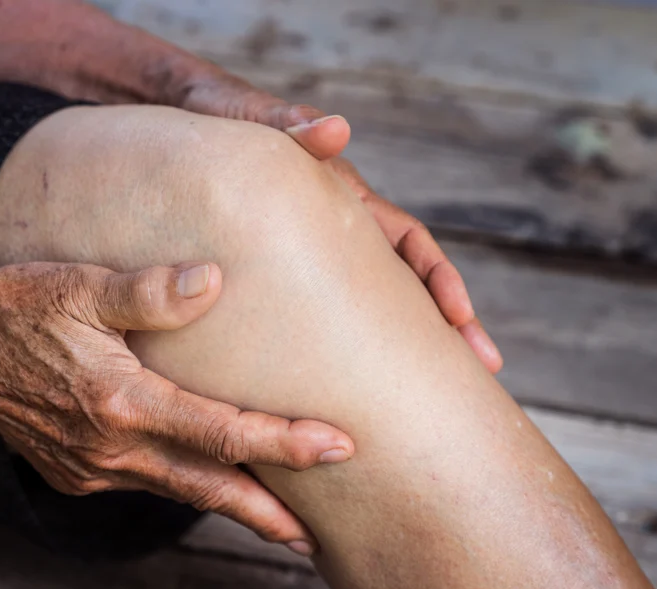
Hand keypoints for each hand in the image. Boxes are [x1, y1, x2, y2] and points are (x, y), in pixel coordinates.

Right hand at [0, 260, 353, 554]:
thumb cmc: (18, 312)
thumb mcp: (78, 287)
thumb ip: (147, 291)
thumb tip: (214, 281)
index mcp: (123, 403)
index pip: (222, 431)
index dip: (284, 442)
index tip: (338, 447)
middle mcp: (115, 448)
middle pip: (210, 488)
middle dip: (269, 514)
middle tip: (318, 539)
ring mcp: (98, 468)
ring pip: (182, 491)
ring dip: (233, 507)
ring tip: (281, 524)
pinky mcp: (83, 473)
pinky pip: (151, 483)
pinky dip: (190, 486)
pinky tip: (212, 480)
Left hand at [165, 70, 501, 372]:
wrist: (173, 126)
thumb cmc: (219, 122)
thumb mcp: (248, 122)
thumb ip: (287, 126)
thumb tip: (337, 128)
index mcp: (343, 204)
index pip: (408, 244)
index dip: (439, 280)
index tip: (461, 319)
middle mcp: (335, 239)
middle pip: (402, 287)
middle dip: (446, 327)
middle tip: (483, 371)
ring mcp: (309, 265)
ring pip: (366, 313)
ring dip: (402, 351)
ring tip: (426, 399)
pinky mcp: (275, 285)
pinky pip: (313, 325)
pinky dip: (338, 357)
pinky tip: (339, 397)